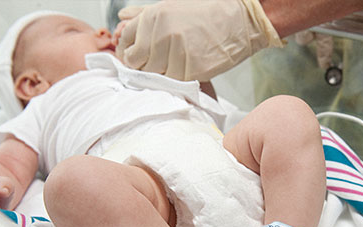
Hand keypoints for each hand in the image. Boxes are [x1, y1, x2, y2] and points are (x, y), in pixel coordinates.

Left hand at [115, 0, 282, 81]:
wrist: (241, 19)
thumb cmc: (207, 12)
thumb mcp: (171, 7)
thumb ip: (143, 15)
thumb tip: (121, 19)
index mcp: (153, 17)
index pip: (127, 48)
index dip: (131, 58)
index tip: (140, 61)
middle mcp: (162, 33)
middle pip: (140, 67)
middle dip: (149, 69)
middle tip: (163, 65)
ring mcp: (177, 51)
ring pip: (159, 77)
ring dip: (168, 75)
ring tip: (181, 63)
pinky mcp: (193, 67)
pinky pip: (178, 83)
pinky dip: (183, 79)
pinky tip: (192, 67)